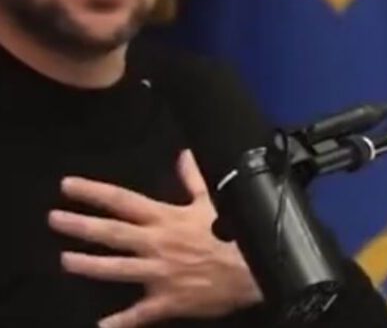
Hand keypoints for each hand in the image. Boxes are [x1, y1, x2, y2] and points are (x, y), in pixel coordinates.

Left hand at [48, 150, 261, 327]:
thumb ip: (192, 178)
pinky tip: (100, 326)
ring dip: (89, 265)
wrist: (254, 269)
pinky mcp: (166, 301)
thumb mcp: (211, 200)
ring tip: (65, 260)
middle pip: (112, 233)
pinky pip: (138, 314)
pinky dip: (120, 322)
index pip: (122, 200)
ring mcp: (158, 274)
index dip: (93, 192)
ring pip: (117, 269)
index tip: (68, 186)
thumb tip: (183, 154)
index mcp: (165, 217)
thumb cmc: (231, 232)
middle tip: (54, 219)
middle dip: (80, 225)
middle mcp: (156, 243)